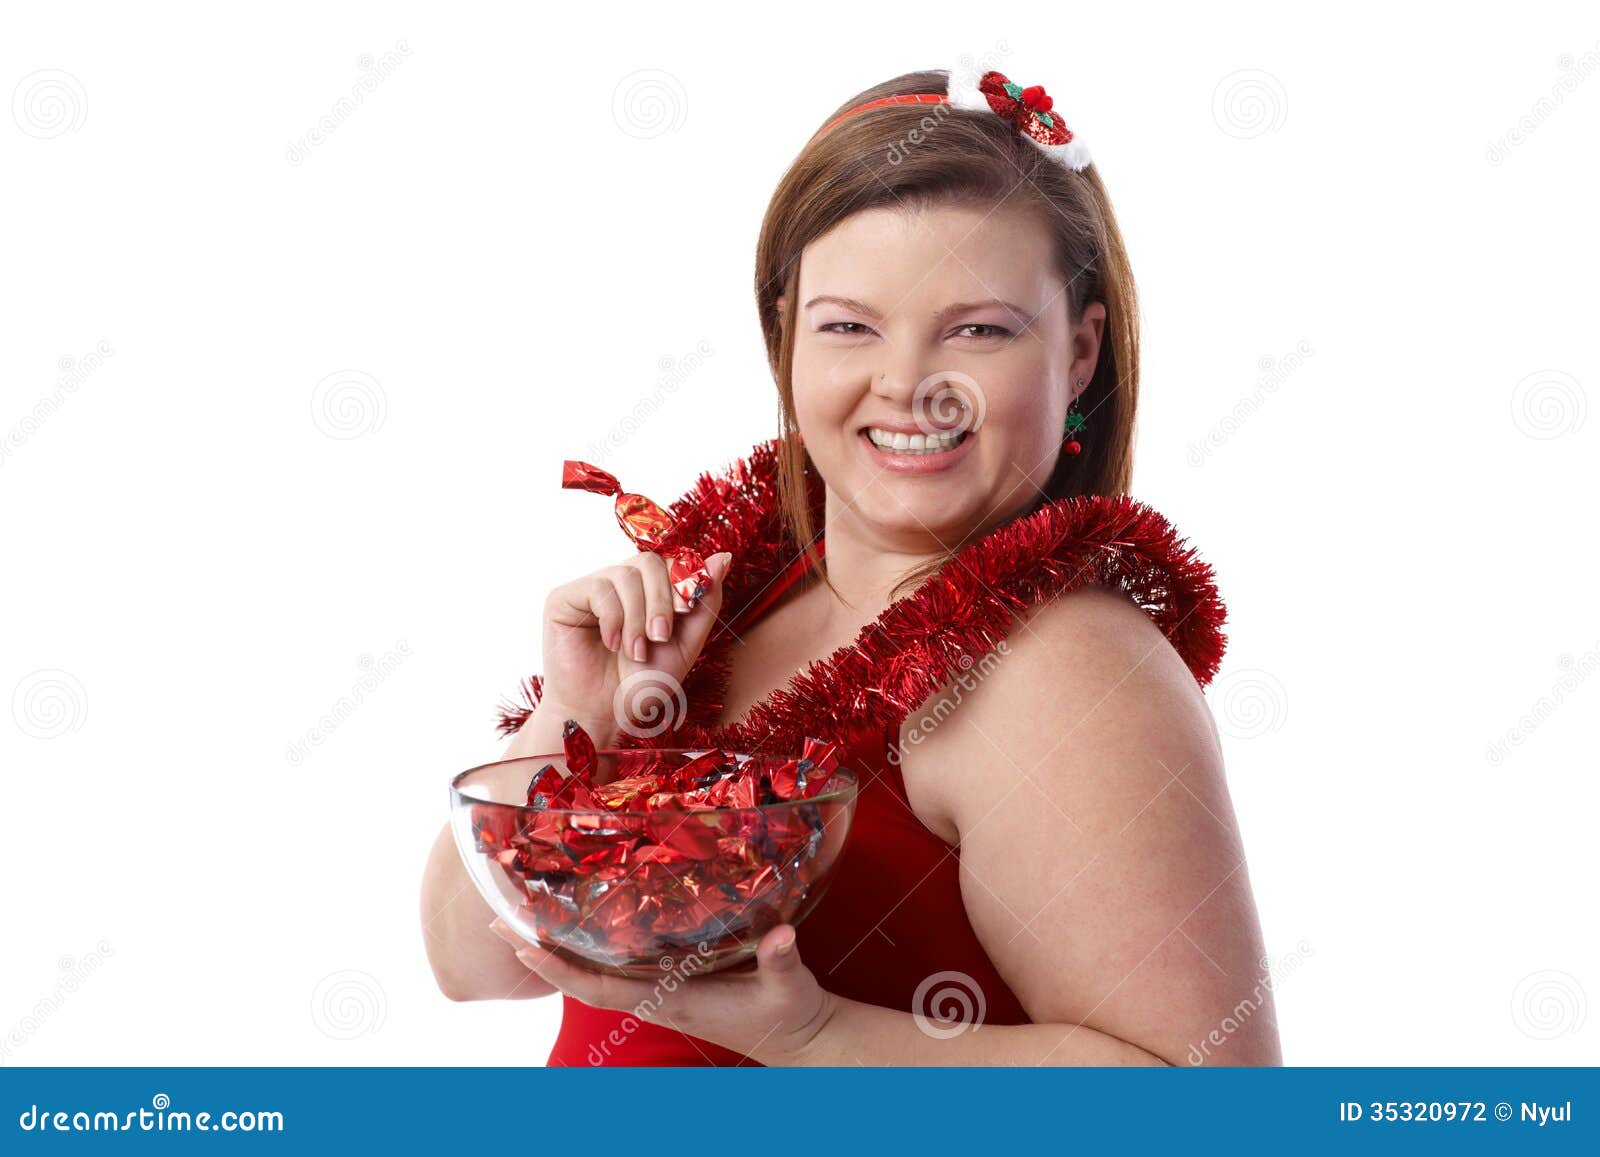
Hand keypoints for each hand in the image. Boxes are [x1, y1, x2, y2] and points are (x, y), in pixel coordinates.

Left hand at [492, 919, 835, 1065]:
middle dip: (541, 953)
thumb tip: (783, 934)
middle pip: (585, 979)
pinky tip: (577, 927)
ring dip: (558, 950)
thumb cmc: (790, 1013)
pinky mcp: (670, 985)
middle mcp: (658, 998)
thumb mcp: (789, 986)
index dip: (563, 970)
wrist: (798, 1037)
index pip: (605, 988)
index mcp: (675, 1000)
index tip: (525, 948)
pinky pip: (617, 969)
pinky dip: (588, 951)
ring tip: (524, 917)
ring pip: (596, 974)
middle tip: (499, 920)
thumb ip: (782, 959)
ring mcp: (661, 994)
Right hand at [538, 550, 732, 742]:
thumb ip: (705, 601)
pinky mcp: (564, 598)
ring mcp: (592, 588)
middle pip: (649, 561)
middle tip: (660, 636)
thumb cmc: (642, 684)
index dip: (683, 580)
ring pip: (625, 574)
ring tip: (634, 650)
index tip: (686, 612)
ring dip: (637, 617)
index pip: (670, 562)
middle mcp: (620, 584)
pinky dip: (612, 618)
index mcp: (648, 591)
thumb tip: (724, 556)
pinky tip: (611, 643)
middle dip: (662, 600)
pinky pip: (598, 587)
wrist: (605, 715)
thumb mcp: (686, 643)